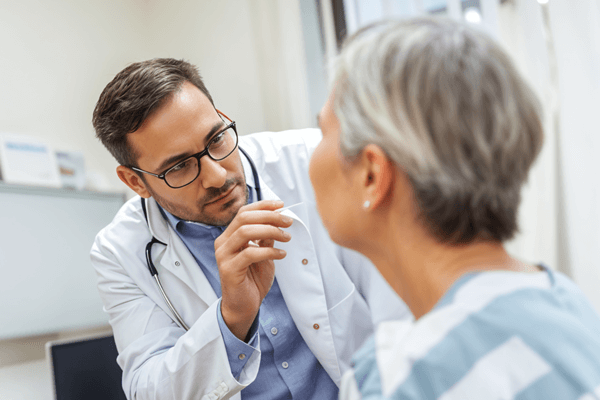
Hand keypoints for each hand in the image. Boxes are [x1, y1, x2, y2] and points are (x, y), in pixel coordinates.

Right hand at [214, 200, 292, 340]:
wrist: (244, 307)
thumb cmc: (252, 280)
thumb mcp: (263, 254)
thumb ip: (266, 238)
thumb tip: (278, 220)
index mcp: (230, 236)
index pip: (244, 212)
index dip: (263, 206)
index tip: (281, 205)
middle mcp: (223, 243)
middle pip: (245, 218)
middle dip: (269, 216)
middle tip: (288, 222)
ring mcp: (224, 256)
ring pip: (245, 232)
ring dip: (270, 231)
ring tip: (286, 238)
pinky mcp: (229, 269)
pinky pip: (250, 253)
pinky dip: (269, 251)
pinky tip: (281, 254)